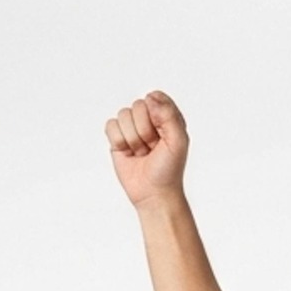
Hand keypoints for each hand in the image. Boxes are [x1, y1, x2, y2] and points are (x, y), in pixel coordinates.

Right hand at [105, 90, 188, 207]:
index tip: (163, 135)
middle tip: (153, 148)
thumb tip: (149, 98)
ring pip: (123, 115)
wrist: (154, 193)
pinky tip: (129, 153)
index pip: (155, 97)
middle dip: (145, 131)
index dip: (157, 116)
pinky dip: (120, 141)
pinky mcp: (117, 138)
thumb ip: (169, 115)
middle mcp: (148, 118)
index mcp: (165, 115)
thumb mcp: (178, 141)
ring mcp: (132, 127)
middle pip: (138, 106)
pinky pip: (111, 126)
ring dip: (133, 138)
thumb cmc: (169, 169)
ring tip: (142, 152)